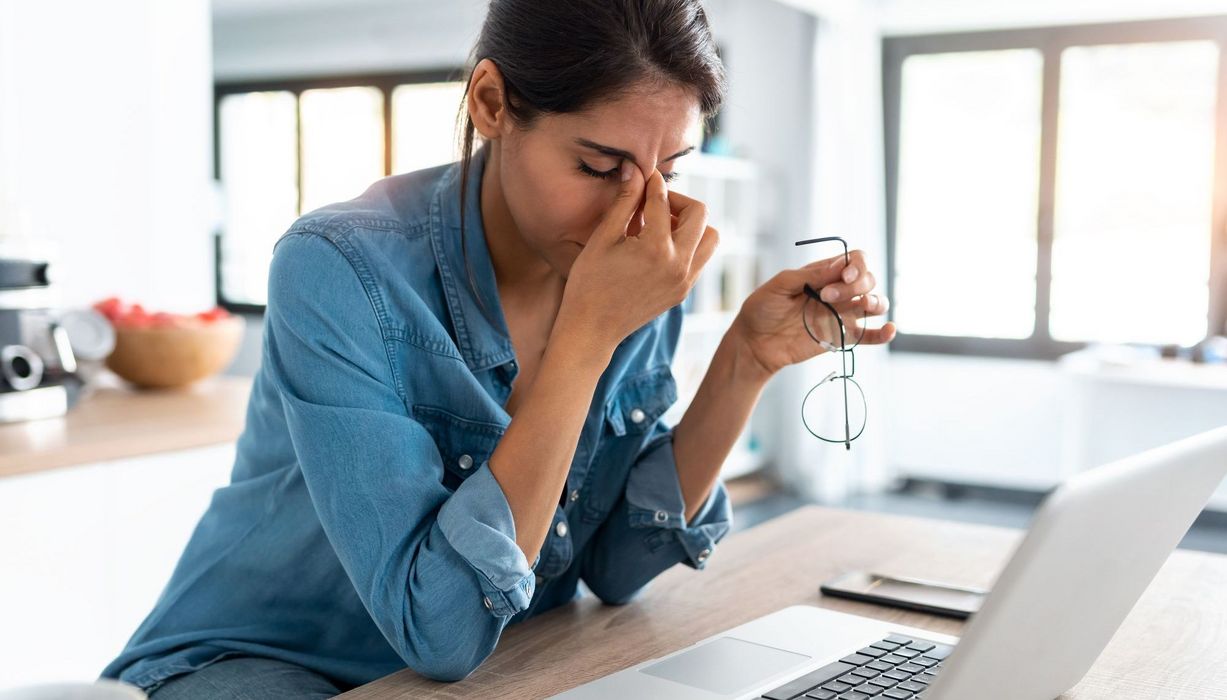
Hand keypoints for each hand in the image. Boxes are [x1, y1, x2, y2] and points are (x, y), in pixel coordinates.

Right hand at [558, 162, 719, 352]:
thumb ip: (624, 202)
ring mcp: (685, 281)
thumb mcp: (603, 238)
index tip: (644, 175)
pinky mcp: (684, 292)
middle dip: (678, 201)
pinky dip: (688, 244)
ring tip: (661, 225)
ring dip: (691, 224)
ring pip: (710, 237)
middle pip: (700, 214)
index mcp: (656, 248)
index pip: (663, 200)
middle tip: (654, 203)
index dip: (652, 182)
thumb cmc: (589, 283)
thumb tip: (635, 169)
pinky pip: (700, 258)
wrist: (592, 329)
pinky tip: (660, 245)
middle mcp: (679, 265)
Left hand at [730, 250, 896, 377]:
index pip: (855, 260)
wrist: (754, 343)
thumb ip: (809, 275)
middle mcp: (838, 291)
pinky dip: (883, 333)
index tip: (843, 275)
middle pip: (868, 279)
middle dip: (855, 284)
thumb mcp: (780, 286)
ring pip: (875, 303)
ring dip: (876, 301)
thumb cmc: (762, 309)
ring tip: (864, 305)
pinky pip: (870, 335)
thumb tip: (839, 266)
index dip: (857, 265)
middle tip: (827, 296)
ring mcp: (842, 314)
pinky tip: (889, 330)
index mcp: (824, 273)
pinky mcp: (842, 337)